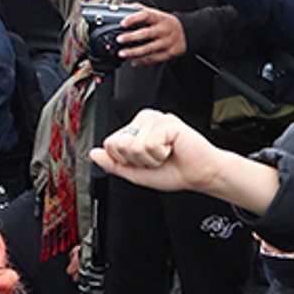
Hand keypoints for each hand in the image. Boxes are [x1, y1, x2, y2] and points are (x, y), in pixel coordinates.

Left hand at [90, 110, 226, 195]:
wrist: (199, 175)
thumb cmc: (173, 171)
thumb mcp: (136, 172)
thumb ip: (114, 163)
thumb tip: (94, 154)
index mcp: (135, 128)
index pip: (111, 143)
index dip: (126, 160)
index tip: (144, 161)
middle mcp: (143, 120)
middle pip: (120, 145)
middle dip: (138, 160)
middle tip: (156, 158)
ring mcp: (156, 118)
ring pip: (134, 146)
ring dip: (151, 159)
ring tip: (165, 154)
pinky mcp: (167, 122)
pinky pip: (150, 145)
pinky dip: (160, 155)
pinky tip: (172, 149)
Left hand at [118, 6, 187, 63]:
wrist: (187, 32)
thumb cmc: (167, 23)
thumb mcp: (157, 13)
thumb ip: (141, 9)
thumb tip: (124, 6)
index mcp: (159, 18)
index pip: (146, 15)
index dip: (134, 18)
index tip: (123, 23)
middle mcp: (163, 30)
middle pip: (146, 33)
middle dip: (131, 37)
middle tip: (119, 39)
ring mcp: (166, 42)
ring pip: (149, 48)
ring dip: (134, 52)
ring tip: (122, 53)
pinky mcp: (169, 53)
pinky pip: (154, 58)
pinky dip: (143, 61)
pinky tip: (134, 61)